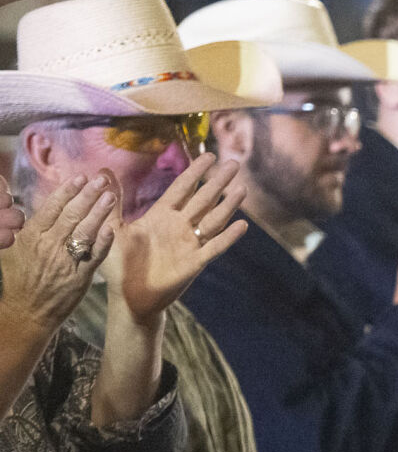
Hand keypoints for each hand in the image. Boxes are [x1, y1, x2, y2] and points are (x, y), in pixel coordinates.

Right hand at [0, 172, 116, 333]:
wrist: (27, 311)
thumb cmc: (21, 279)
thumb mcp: (14, 250)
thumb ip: (28, 229)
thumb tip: (34, 210)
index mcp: (31, 236)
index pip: (52, 207)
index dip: (68, 190)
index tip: (81, 177)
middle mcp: (48, 245)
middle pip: (71, 215)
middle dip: (88, 194)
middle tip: (102, 179)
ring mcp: (65, 261)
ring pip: (84, 231)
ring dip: (99, 212)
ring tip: (111, 196)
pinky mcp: (80, 276)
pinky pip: (94, 256)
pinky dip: (103, 242)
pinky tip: (112, 229)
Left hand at [107, 154, 246, 322]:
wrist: (129, 296)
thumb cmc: (119, 264)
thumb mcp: (112, 228)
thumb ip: (112, 202)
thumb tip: (102, 171)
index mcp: (161, 215)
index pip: (182, 188)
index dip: (195, 172)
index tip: (208, 155)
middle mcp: (179, 226)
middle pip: (203, 199)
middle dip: (218, 182)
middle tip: (234, 163)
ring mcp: (189, 244)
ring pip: (213, 220)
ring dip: (227, 205)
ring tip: (241, 190)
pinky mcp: (195, 262)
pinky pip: (214, 247)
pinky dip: (228, 237)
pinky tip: (242, 225)